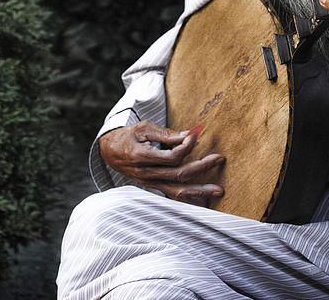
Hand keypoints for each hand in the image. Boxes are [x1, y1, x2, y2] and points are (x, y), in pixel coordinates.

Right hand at [98, 120, 224, 204]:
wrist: (109, 150)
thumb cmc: (128, 136)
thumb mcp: (145, 128)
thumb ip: (167, 134)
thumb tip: (189, 136)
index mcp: (143, 157)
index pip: (172, 157)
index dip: (187, 147)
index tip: (195, 135)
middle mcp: (147, 174)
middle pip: (179, 175)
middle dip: (202, 167)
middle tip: (219, 159)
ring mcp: (150, 183)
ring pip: (177, 191)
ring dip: (199, 191)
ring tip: (218, 191)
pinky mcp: (153, 186)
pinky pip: (173, 195)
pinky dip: (189, 198)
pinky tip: (204, 201)